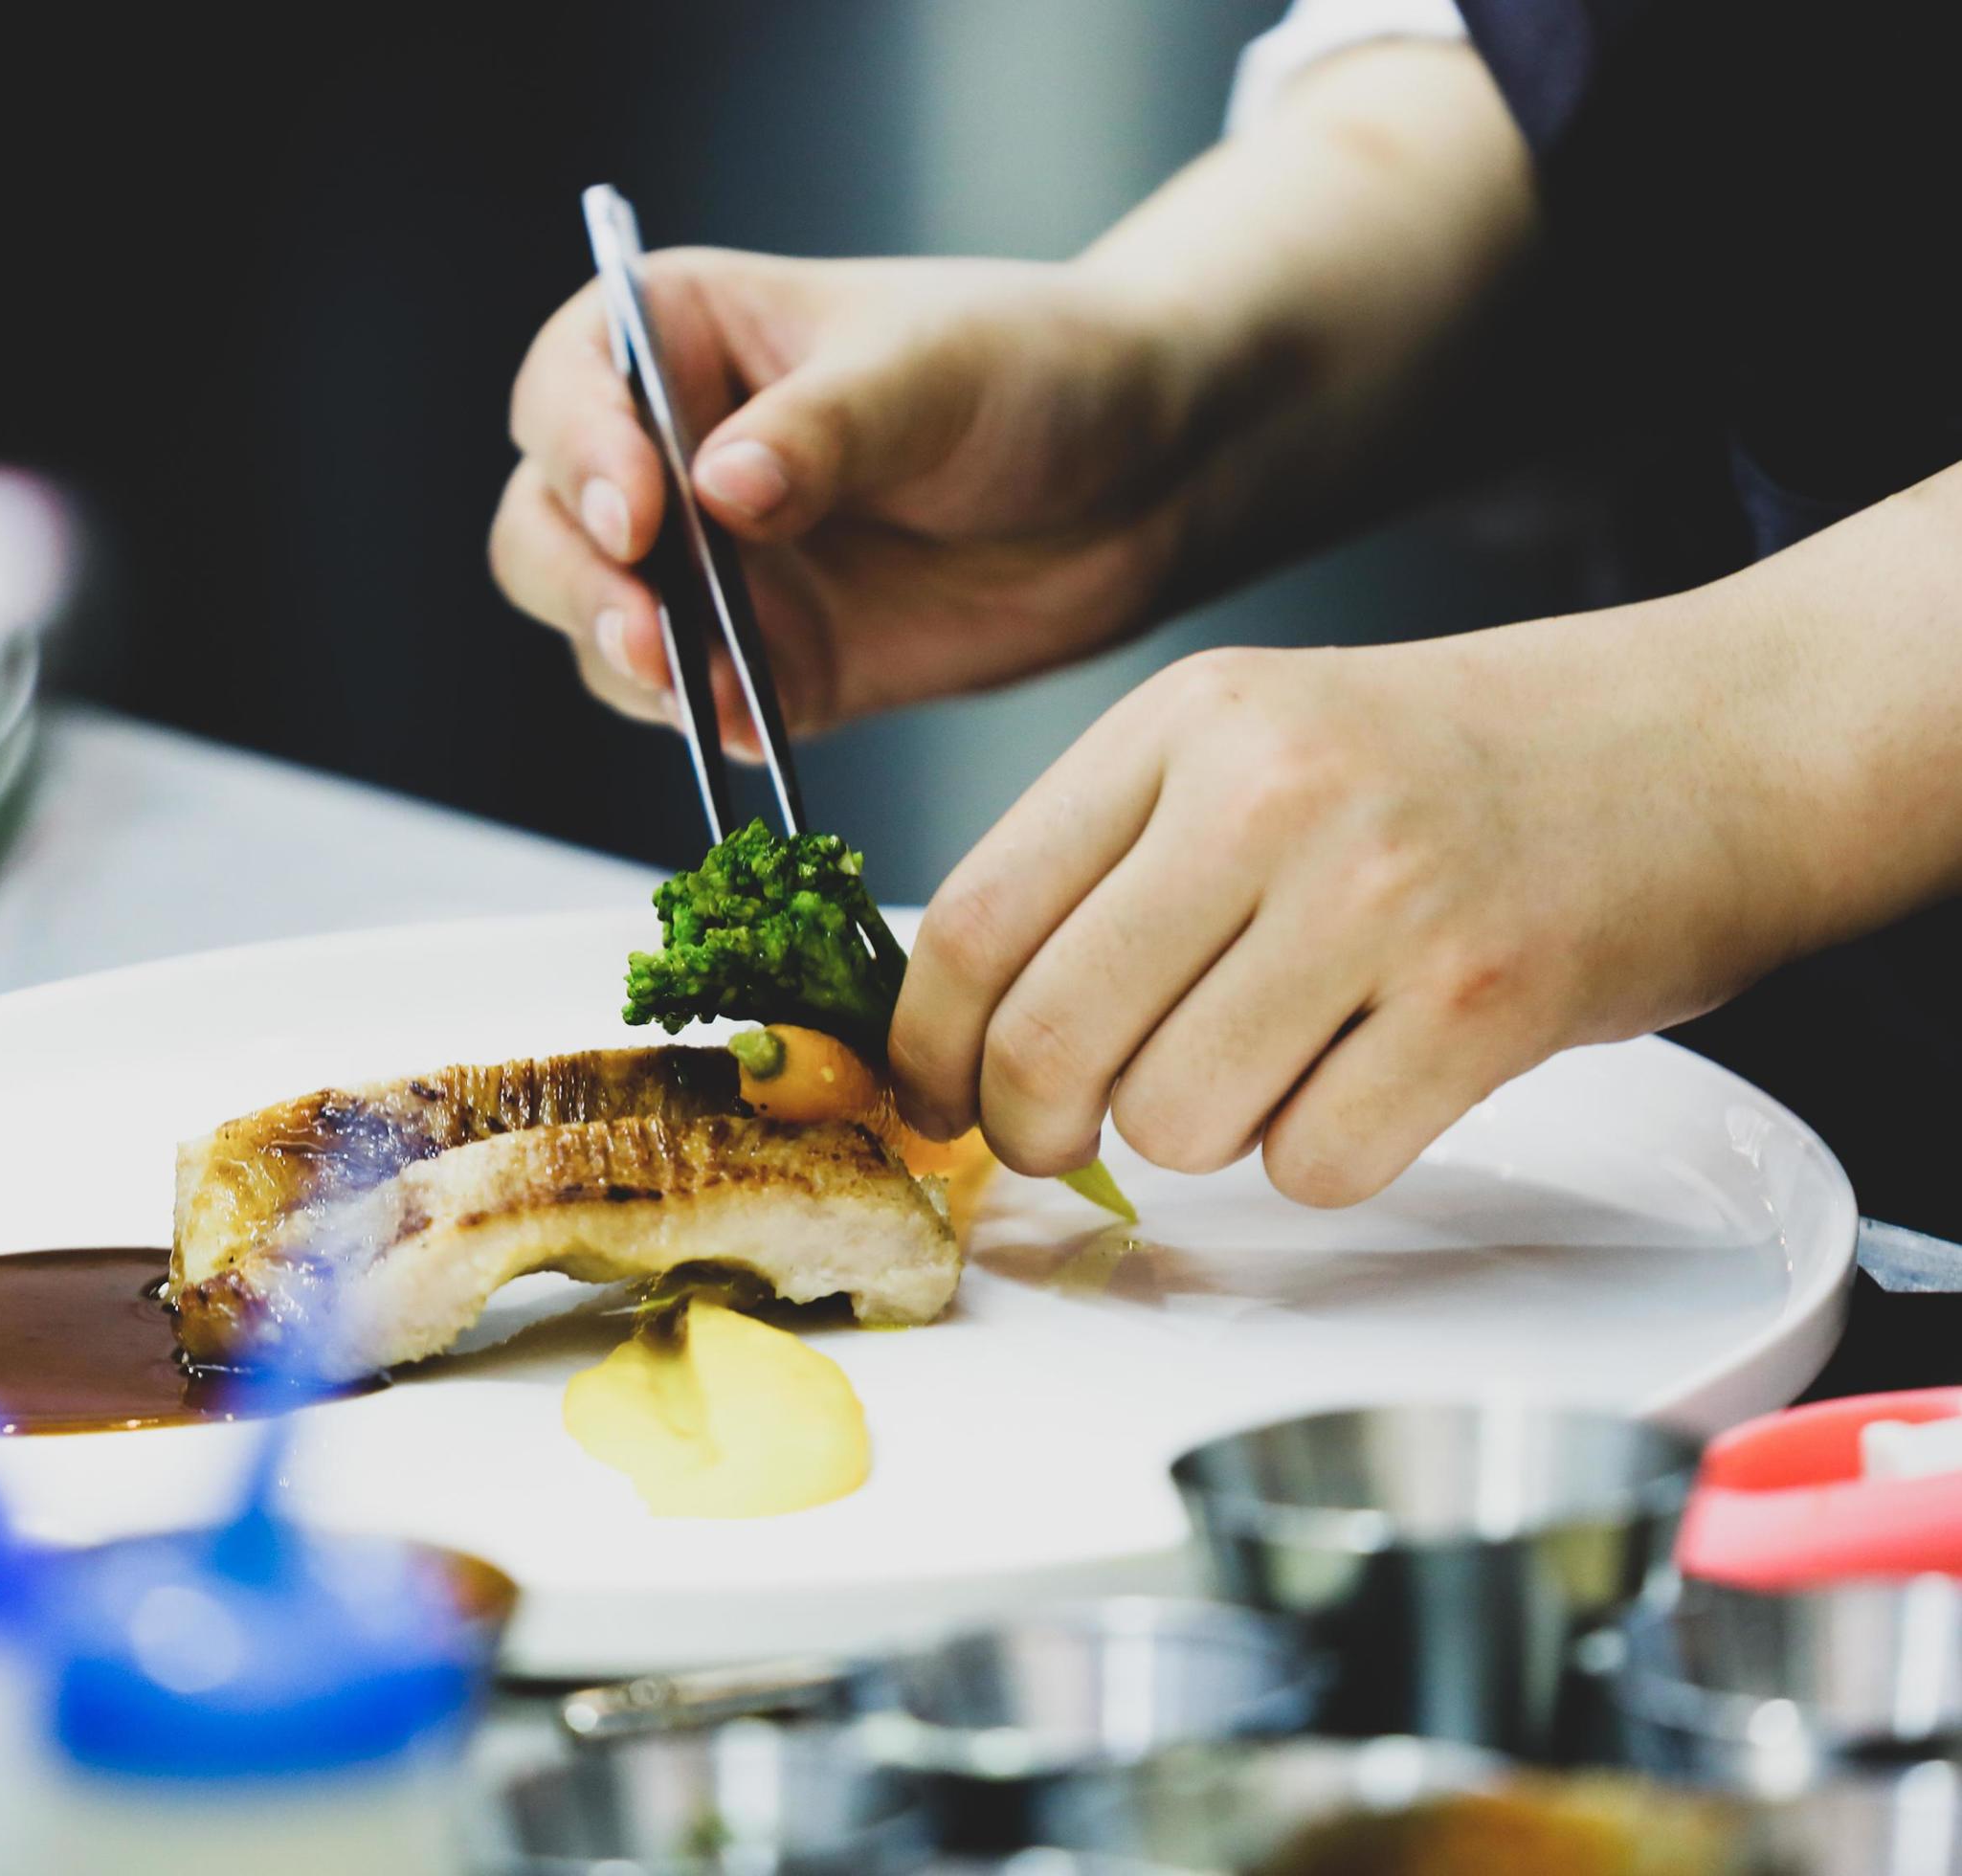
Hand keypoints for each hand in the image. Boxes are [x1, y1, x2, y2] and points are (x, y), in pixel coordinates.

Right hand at [488, 248, 1189, 752]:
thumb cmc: (1035, 370)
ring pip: (599, 626)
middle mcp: (674, 456)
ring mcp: (714, 571)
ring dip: (625, 660)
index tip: (638, 507)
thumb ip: (824, 429)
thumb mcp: (933, 373)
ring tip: (687, 679)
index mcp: (686, 339)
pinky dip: (705, 724)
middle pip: (547, 522)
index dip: (580, 449)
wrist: (1144, 477)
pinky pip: (695, 709)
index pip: (572, 385)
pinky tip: (748, 725)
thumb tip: (720, 488)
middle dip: (577, 578)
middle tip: (645, 627)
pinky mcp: (768, 664)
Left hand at [887, 619, 1807, 1205]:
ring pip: (1175, 1122)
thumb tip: (965, 1029)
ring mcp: (1380, 895)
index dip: (928, 1046)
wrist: (1706, 741)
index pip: (978, 918)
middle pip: (1051, 1041)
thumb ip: (1108, 862)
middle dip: (1033, 1130)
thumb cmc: (1459, 764)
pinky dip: (1324, 1158)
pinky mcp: (1482, 1001)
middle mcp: (1270, 793)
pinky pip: (1316, 1165)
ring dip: (1203, 1133)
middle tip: (1062, 1136)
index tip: (934, 1096)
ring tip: (1279, 1056)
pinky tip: (1372, 1076)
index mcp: (1186, 722)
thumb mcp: (1255, 742)